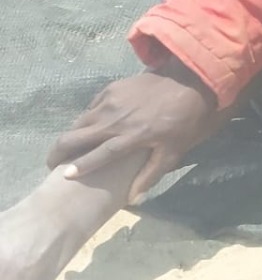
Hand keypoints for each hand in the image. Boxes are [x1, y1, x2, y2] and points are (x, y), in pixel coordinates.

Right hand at [50, 63, 222, 200]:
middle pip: (77, 136)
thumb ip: (150, 175)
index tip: (64, 175)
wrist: (190, 80)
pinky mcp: (112, 88)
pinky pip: (91, 107)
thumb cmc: (183, 120)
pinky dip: (87, 118)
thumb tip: (133, 199)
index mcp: (132, 136)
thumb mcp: (173, 150)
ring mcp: (112, 101)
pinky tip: (91, 126)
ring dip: (72, 135)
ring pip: (80, 121)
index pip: (99, 154)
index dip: (81, 166)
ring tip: (69, 148)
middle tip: (53, 163)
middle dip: (59, 150)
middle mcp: (117, 118)